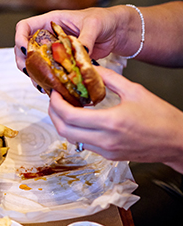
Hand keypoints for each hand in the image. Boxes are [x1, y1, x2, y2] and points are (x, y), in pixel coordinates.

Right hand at [14, 7, 122, 75]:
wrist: (117, 31)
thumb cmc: (105, 20)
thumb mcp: (95, 25)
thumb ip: (85, 38)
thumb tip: (78, 54)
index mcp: (51, 21)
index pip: (24, 27)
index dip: (20, 38)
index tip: (24, 50)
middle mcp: (49, 36)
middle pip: (24, 48)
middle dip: (23, 61)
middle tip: (29, 72)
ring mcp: (54, 50)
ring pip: (34, 62)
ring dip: (34, 73)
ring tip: (40, 82)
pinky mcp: (61, 62)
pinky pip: (48, 71)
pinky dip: (47, 79)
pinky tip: (50, 86)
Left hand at [47, 66, 182, 171]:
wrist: (177, 141)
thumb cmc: (160, 116)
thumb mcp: (135, 90)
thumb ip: (109, 79)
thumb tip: (90, 68)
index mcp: (110, 122)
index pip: (70, 116)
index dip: (56, 104)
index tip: (55, 92)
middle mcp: (105, 140)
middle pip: (64, 130)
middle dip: (54, 114)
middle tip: (55, 100)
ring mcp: (105, 151)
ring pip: (71, 139)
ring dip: (63, 124)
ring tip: (66, 108)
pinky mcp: (108, 156)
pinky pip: (83, 144)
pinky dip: (76, 132)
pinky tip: (80, 120)